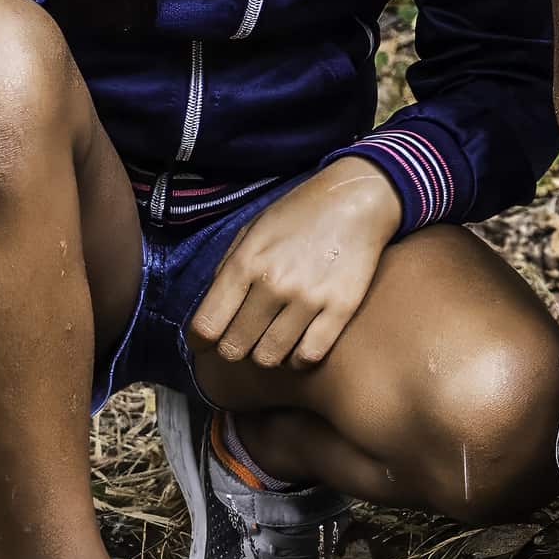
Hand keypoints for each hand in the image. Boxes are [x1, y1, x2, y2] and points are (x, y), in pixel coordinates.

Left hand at [191, 157, 399, 368]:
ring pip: (269, 358)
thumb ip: (228, 269)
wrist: (358, 200)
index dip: (200, 341)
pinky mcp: (341, 309)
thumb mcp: (252, 231)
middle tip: (244, 338)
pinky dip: (299, 358)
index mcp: (245, 263)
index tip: (207, 341)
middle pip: (235, 348)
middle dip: (234, 348)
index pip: (206, 326)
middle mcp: (273, 284)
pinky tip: (299, 345)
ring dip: (266, 354)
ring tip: (273, 339)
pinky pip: (309, 356)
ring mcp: (309, 299)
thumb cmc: (299, 214)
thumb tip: (212, 310)